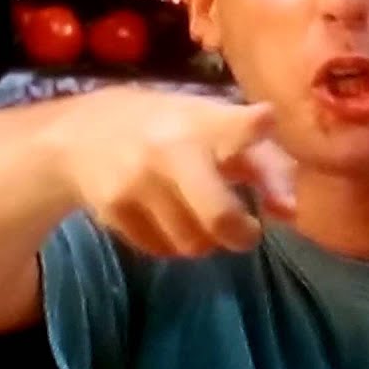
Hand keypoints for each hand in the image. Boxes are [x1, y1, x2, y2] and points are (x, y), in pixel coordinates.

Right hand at [55, 88, 296, 256]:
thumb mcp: (212, 128)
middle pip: (218, 216)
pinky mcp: (113, 210)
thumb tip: (290, 212)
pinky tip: (165, 219)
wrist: (78, 135)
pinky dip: (172, 243)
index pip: (233, 123)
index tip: (266, 119)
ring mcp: (138, 182)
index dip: (252, 126)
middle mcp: (169, 150)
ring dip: (206, 240)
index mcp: (201, 122)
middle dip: (241, 234)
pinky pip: (161, 249)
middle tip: (246, 232)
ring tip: (199, 219)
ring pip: (193, 243)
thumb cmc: (166, 129)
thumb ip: (262, 164)